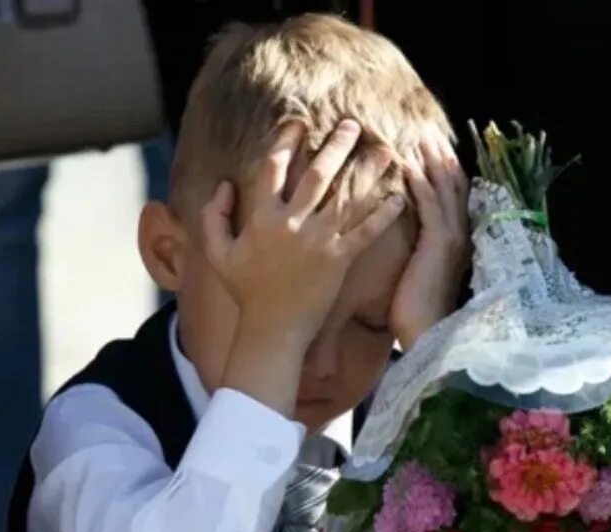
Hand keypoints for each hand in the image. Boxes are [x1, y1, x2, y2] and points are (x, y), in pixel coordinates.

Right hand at [202, 119, 405, 350]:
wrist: (272, 330)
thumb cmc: (246, 293)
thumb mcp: (219, 253)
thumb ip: (213, 216)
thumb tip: (224, 184)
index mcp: (261, 217)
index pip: (273, 168)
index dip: (285, 141)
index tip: (299, 122)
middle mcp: (290, 223)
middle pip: (317, 174)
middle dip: (336, 145)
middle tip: (353, 125)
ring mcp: (317, 242)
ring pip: (345, 197)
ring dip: (367, 172)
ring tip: (386, 151)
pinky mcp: (338, 261)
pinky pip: (364, 233)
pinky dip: (382, 215)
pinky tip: (398, 198)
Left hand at [390, 127, 470, 349]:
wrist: (428, 339)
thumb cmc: (417, 317)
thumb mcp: (421, 277)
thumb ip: (420, 255)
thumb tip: (410, 244)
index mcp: (456, 244)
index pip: (454, 198)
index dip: (445, 171)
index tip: (431, 148)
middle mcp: (460, 236)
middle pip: (454, 185)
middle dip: (441, 156)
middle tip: (425, 129)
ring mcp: (452, 239)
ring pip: (443, 189)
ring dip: (430, 160)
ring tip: (417, 134)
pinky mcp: (438, 244)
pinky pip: (429, 204)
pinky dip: (418, 181)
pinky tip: (407, 162)